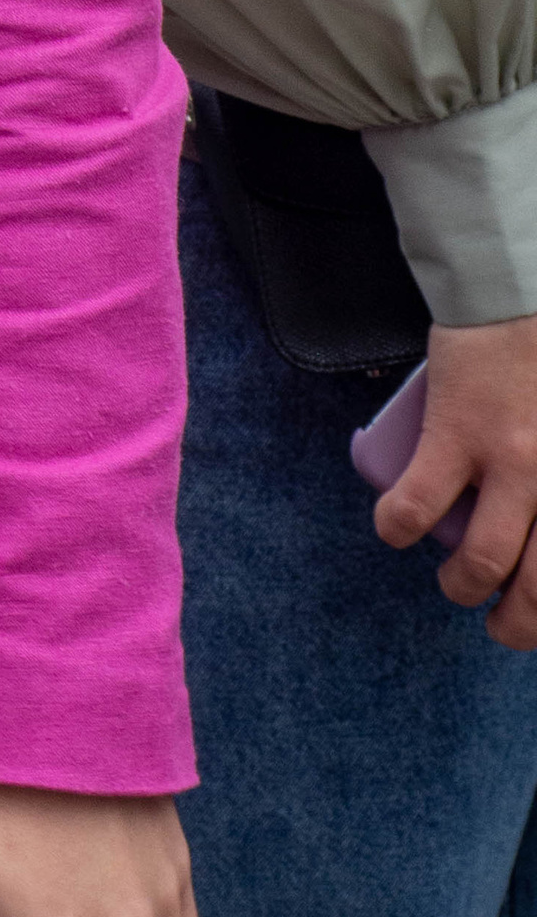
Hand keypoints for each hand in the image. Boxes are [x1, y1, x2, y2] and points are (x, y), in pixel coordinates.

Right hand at [377, 312, 536, 642]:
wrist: (520, 290)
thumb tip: (532, 504)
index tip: (536, 608)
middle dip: (517, 625)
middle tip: (501, 626)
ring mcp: (511, 464)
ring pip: (481, 563)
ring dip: (462, 589)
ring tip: (454, 588)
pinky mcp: (457, 437)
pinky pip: (417, 505)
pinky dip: (399, 527)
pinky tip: (393, 530)